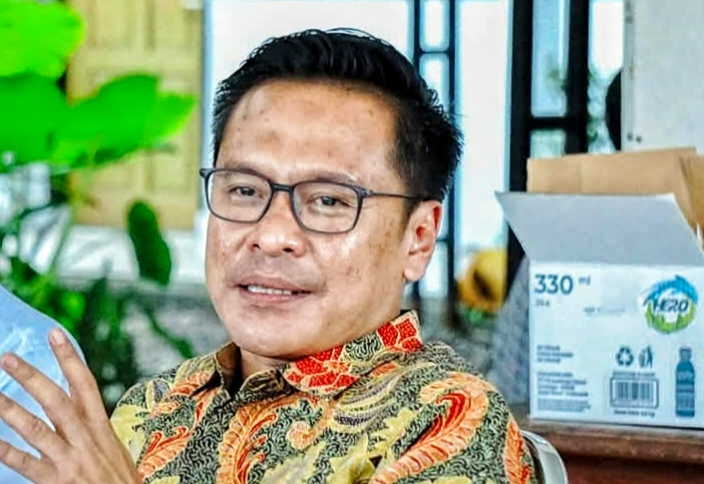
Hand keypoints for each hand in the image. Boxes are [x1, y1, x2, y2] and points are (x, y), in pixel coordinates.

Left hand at [0, 328, 141, 483]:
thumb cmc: (119, 481)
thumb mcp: (113, 447)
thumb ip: (92, 426)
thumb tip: (75, 401)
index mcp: (100, 426)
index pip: (84, 383)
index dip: (70, 358)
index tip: (54, 334)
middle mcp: (84, 438)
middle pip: (55, 400)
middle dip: (32, 377)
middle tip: (8, 357)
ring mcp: (69, 460)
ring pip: (35, 429)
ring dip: (10, 409)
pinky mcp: (55, 481)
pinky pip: (24, 463)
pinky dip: (6, 451)